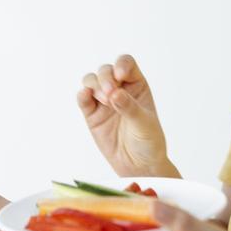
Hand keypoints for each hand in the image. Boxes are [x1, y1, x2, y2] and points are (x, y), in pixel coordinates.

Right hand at [78, 54, 178, 176]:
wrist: (139, 165)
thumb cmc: (148, 141)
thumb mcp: (145, 124)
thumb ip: (130, 107)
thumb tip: (116, 94)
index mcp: (136, 86)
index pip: (126, 64)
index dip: (121, 65)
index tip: (121, 75)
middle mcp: (119, 89)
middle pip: (105, 70)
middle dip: (105, 78)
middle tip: (110, 95)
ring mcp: (103, 101)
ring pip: (91, 81)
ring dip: (94, 85)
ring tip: (104, 101)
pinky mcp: (91, 114)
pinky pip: (82, 99)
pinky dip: (82, 95)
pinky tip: (86, 97)